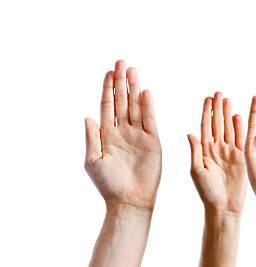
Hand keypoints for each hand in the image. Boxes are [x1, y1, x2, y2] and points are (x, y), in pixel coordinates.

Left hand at [84, 60, 161, 210]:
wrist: (129, 200)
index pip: (108, 106)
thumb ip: (91, 138)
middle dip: (121, 82)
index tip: (108, 71)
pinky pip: (150, 120)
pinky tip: (145, 92)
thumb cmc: (108, 185)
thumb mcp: (92, 160)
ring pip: (136, 106)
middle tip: (121, 62)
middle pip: (122, 101)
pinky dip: (148, 106)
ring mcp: (138, 136)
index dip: (107, 88)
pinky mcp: (153, 142)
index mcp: (107, 135)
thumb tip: (88, 117)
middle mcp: (123, 132)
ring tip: (133, 70)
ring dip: (134, 88)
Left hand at [188, 92, 245, 214]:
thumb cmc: (207, 192)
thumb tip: (190, 134)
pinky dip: (240, 127)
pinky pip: (240, 139)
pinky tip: (239, 115)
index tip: (207, 98)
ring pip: (228, 128)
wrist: (224, 206)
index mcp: (204, 150)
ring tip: (228, 99)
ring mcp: (229, 152)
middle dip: (217, 108)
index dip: (206, 112)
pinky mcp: (240, 157)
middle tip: (218, 93)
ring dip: (228, 114)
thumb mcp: (197, 171)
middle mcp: (216, 148)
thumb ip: (195, 152)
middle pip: (217, 124)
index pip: (205, 127)